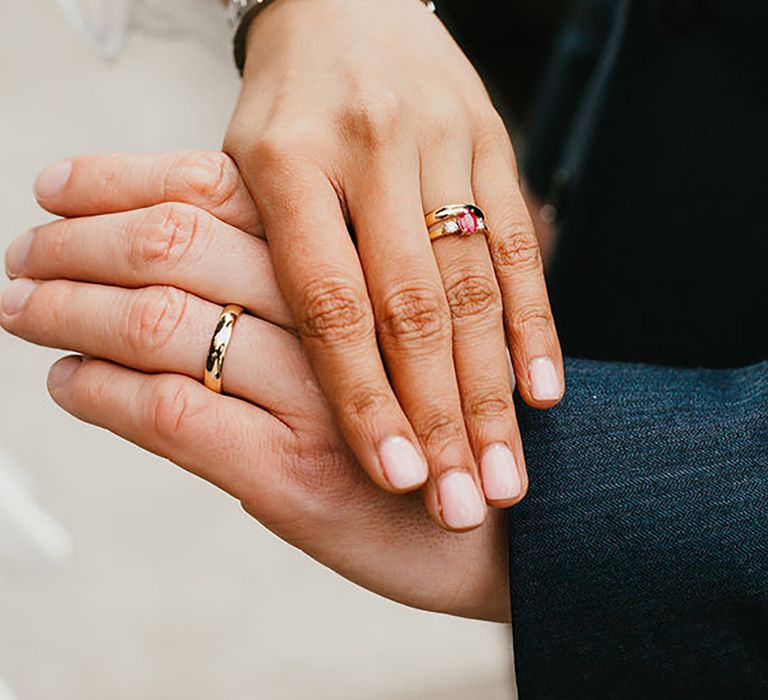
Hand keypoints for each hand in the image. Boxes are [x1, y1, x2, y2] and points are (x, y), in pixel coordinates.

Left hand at [1, 151, 509, 620]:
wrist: (506, 532)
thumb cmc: (439, 435)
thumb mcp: (390, 342)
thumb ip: (316, 307)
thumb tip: (205, 281)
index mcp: (355, 268)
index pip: (219, 191)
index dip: (126, 179)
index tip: (61, 184)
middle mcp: (336, 320)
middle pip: (182, 244)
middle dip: (80, 242)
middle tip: (25, 249)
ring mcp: (313, 400)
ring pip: (163, 320)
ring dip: (71, 309)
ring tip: (25, 304)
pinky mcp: (293, 477)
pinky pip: (174, 414)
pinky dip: (103, 394)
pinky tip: (71, 382)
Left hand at [224, 0, 563, 529]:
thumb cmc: (283, 110)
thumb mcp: (240, 172)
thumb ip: (261, 267)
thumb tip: (258, 382)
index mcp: (283, 163)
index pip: (332, 304)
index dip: (366, 399)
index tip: (395, 478)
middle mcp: (367, 150)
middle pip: (413, 307)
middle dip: (444, 417)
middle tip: (461, 503)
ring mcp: (439, 142)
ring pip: (474, 285)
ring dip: (494, 390)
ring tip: (506, 475)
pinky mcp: (492, 141)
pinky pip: (516, 244)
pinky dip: (534, 324)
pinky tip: (545, 394)